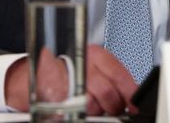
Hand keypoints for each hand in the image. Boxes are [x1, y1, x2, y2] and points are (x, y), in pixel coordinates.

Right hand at [3, 45, 138, 115]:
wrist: (34, 74)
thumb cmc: (67, 69)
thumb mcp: (92, 64)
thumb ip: (111, 76)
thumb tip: (130, 94)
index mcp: (95, 54)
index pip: (119, 75)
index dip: (130, 93)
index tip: (135, 104)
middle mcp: (82, 64)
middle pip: (107, 92)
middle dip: (113, 106)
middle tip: (113, 110)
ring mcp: (68, 80)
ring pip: (93, 105)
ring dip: (96, 111)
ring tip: (91, 106)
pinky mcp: (57, 95)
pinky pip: (77, 111)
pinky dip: (82, 114)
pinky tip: (79, 108)